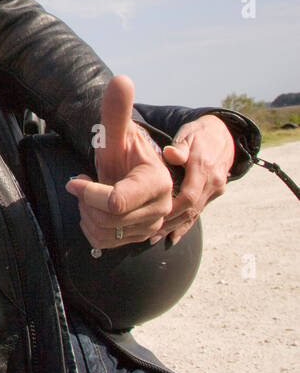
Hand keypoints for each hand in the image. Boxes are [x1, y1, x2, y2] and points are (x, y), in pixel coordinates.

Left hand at [65, 75, 172, 249]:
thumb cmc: (121, 149)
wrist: (129, 170)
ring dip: (87, 214)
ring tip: (90, 196)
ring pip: (105, 234)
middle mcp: (161, 208)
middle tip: (83, 184)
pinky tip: (94, 210)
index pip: (115, 201)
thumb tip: (121, 80)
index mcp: (158, 183)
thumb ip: (117, 110)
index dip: (87, 192)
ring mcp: (152, 227)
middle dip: (86, 202)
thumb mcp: (116, 131)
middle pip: (108, 219)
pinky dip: (91, 229)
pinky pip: (104, 244)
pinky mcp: (139, 239)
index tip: (75, 178)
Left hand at [156, 115, 233, 243]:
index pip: (189, 195)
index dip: (172, 208)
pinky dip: (185, 225)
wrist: (223, 134)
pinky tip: (172, 238)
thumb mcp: (188, 135)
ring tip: (154, 239)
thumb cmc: (198, 134)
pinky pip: (198, 212)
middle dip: (169, 223)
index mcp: (203, 168)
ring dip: (175, 227)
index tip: (153, 217)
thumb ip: (179, 147)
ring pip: (194, 213)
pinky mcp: (214, 193)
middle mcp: (212, 182)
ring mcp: (215, 189)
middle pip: (190, 209)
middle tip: (148, 234)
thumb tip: (170, 153)